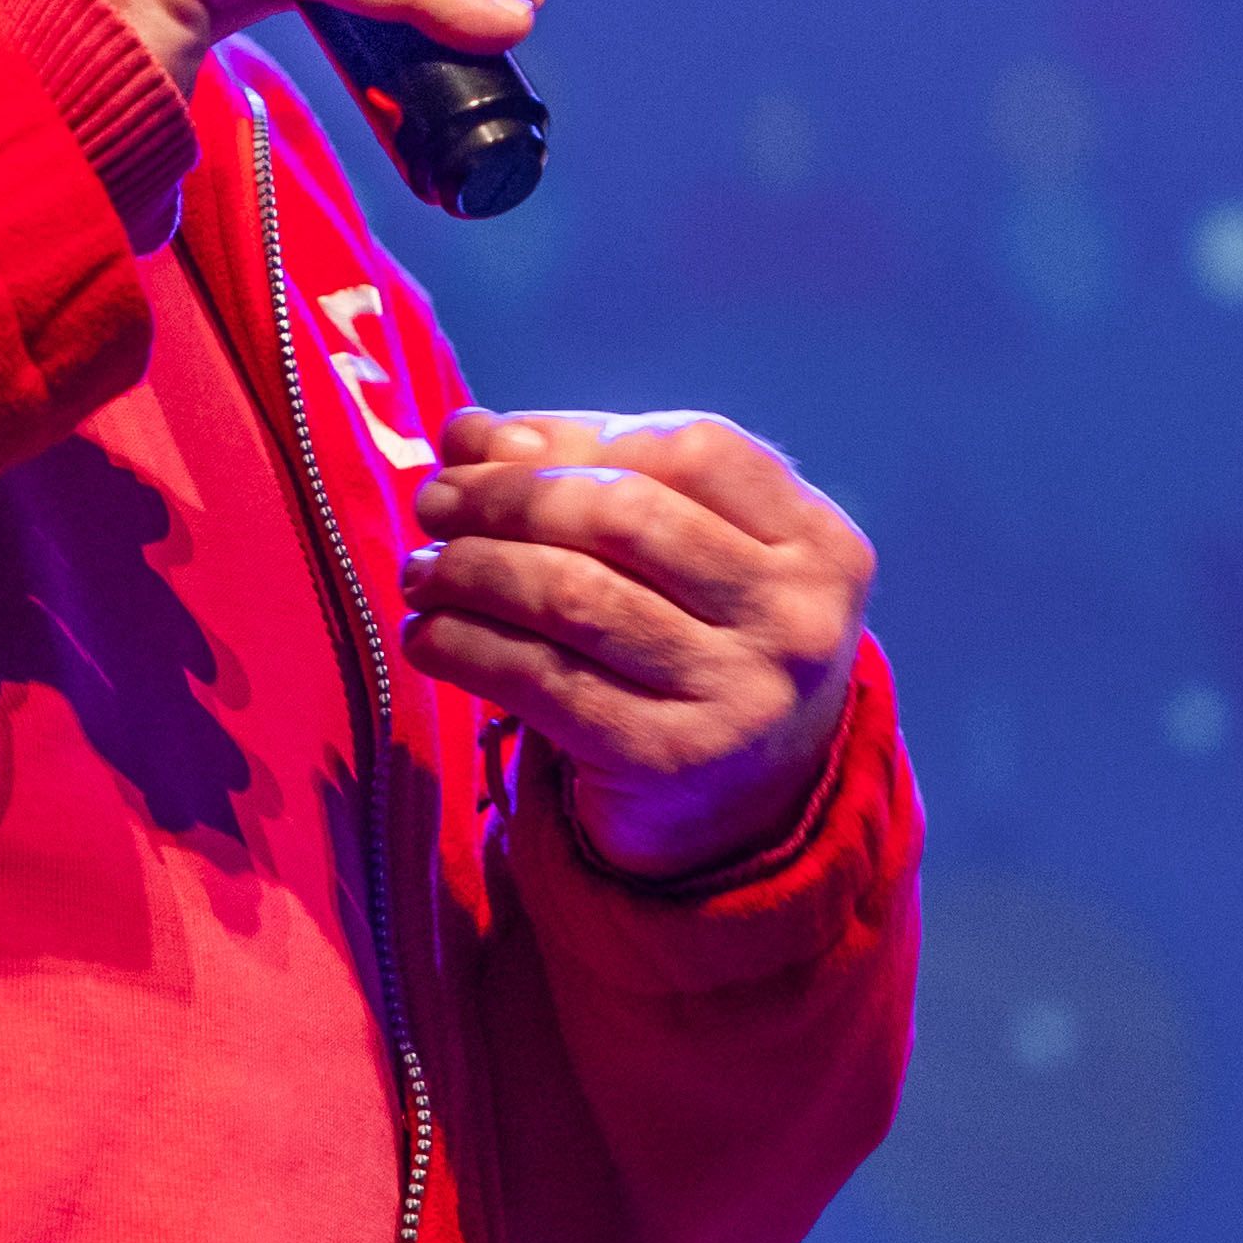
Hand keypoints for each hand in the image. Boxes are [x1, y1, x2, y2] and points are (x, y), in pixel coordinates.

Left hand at [403, 407, 874, 882]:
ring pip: (573, 596)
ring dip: (472, 570)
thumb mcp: (684, 555)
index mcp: (820, 544)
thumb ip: (593, 475)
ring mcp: (741, 696)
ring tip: (423, 569)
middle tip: (433, 501)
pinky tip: (430, 634)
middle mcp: (798, 620)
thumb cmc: (699, 644)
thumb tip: (471, 431)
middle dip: (507, 497)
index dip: (576, 434)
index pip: (691, 449)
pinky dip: (467, 647)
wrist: (744, 811)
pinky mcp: (668, 761)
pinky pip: (542, 680)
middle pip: (624, 516)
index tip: (486, 443)